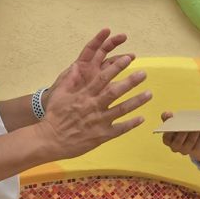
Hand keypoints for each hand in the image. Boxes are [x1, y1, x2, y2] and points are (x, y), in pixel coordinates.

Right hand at [36, 29, 150, 158]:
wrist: (50, 140)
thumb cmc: (55, 115)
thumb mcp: (59, 94)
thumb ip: (70, 79)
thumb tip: (77, 65)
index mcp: (84, 95)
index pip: (103, 77)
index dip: (116, 67)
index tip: (128, 58)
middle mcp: (93, 106)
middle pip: (115, 91)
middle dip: (131, 81)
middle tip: (144, 73)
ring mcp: (99, 121)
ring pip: (121, 109)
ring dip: (137, 101)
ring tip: (149, 94)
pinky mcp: (101, 135)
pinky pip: (120, 129)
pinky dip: (131, 124)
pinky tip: (142, 118)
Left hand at [42, 30, 131, 110]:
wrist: (59, 116)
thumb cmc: (58, 98)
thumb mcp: (62, 86)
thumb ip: (70, 76)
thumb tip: (75, 67)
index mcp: (81, 66)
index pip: (90, 49)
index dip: (98, 39)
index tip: (107, 30)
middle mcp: (91, 71)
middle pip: (104, 53)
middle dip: (114, 43)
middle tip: (124, 37)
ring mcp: (99, 81)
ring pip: (112, 66)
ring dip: (121, 59)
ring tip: (133, 56)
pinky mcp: (105, 92)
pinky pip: (115, 83)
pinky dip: (124, 81)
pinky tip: (133, 77)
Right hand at [161, 111, 199, 155]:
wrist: (188, 136)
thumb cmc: (177, 127)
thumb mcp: (172, 122)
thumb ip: (167, 117)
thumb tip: (167, 114)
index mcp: (167, 140)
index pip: (167, 137)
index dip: (170, 131)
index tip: (176, 123)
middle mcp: (174, 147)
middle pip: (178, 141)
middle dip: (184, 132)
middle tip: (189, 124)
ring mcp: (184, 150)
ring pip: (190, 142)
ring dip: (195, 133)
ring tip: (198, 125)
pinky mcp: (194, 149)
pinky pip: (198, 143)